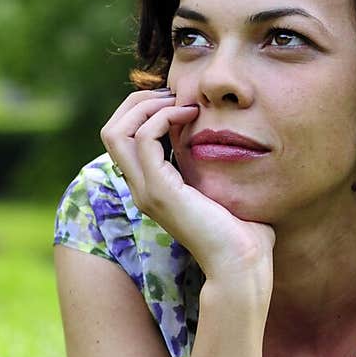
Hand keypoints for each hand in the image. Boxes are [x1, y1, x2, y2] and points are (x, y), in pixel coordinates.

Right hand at [100, 88, 275, 285]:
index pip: (124, 137)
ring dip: (146, 105)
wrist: (242, 262)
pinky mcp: (160, 191)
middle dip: (139, 101)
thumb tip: (226, 138)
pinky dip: (163, 118)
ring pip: (116, 131)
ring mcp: (147, 190)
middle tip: (174, 94)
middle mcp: (142, 188)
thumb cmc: (243, 231)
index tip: (179, 101)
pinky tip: (190, 116)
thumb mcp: (221, 187)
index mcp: (152, 186)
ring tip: (179, 102)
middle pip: (112, 129)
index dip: (144, 110)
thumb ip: (211, 164)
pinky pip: (143, 140)